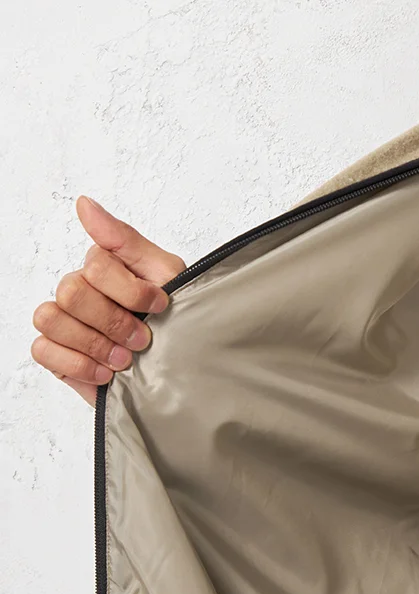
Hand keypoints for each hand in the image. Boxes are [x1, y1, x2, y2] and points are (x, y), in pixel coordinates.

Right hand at [31, 196, 185, 405]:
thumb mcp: (167, 275)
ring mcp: (66, 321)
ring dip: (94, 344)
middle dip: (113, 322)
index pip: (96, 266)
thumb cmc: (176, 321)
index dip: (131, 292)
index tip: (160, 306)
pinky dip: (77, 364)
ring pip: (50, 318)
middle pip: (71, 293)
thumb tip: (85, 204)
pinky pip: (42, 350)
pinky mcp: (59, 354)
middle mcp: (81, 290)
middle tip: (142, 341)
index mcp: (104, 268)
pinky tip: (105, 373)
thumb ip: (126, 241)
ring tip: (124, 360)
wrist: (184, 372)